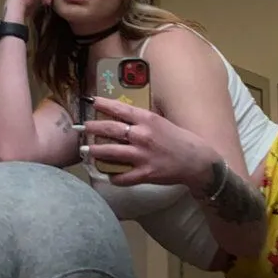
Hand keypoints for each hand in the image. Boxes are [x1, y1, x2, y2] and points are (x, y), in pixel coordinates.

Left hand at [83, 96, 218, 188]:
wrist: (196, 161)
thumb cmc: (178, 138)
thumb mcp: (161, 121)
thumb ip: (143, 118)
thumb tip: (124, 112)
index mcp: (147, 119)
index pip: (120, 109)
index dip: (103, 104)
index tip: (91, 101)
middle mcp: (142, 135)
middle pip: (111, 129)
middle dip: (93, 127)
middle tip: (81, 127)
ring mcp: (143, 155)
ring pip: (112, 153)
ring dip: (96, 151)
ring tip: (85, 151)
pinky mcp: (145, 174)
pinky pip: (124, 177)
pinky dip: (114, 177)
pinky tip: (108, 175)